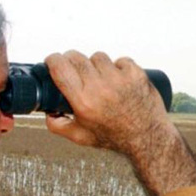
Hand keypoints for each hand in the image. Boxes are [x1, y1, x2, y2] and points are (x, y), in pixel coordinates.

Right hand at [43, 51, 168, 155]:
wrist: (148, 138)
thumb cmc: (116, 138)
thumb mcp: (81, 137)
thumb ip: (58, 126)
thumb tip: (48, 113)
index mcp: (83, 102)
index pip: (60, 67)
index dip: (53, 60)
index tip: (53, 62)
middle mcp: (100, 88)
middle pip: (76, 57)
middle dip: (72, 61)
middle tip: (76, 71)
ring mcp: (119, 80)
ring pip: (98, 57)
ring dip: (97, 65)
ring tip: (102, 80)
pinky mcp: (136, 74)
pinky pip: (120, 60)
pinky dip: (119, 67)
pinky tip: (120, 80)